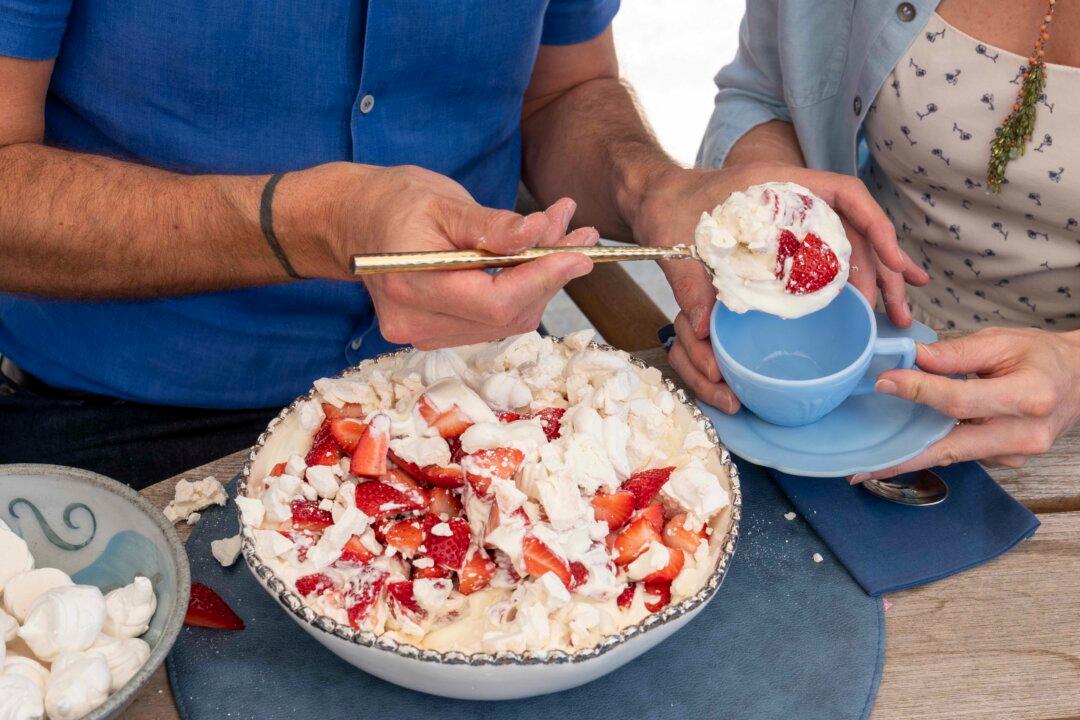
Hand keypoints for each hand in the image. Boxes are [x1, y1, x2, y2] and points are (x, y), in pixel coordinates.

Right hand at [290, 163, 597, 348]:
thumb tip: (538, 235)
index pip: (495, 301)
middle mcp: (417, 323)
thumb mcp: (442, 201)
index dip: (543, 279)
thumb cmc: (393, 202)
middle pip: (507, 315)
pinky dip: (521, 289)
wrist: (352, 221)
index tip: (581, 253)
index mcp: (412, 286)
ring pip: (506, 321)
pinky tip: (535, 257)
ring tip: (563, 236)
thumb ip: (490, 225)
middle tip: (581, 234)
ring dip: (542, 281)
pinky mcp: (437, 333)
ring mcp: (425, 334)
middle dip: (550, 275)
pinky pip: (494, 320)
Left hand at [632, 163, 927, 412]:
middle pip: (855, 230)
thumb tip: (702, 331)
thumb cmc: (666, 209)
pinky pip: (827, 261)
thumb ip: (690, 283)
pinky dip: (851, 282)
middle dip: (884, 269)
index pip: (844, 194)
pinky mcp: (786, 245)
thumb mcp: (675, 241)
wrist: (652, 202)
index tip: (890, 258)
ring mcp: (794, 222)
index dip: (873, 225)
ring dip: (876, 280)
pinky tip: (871, 305)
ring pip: (848, 248)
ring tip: (897, 317)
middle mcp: (795, 200)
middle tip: (896, 313)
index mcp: (778, 184)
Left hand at [851, 328, 1079, 480]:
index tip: (884, 383)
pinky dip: (934, 449)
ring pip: (954, 454)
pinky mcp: (1007, 461)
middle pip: (952, 446)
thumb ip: (956, 352)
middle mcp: (1023, 433)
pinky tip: (907, 446)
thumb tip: (912, 358)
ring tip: (869, 463)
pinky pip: (963, 454)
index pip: (960, 399)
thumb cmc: (1040, 357)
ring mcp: (1016, 454)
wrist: (1079, 381)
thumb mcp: (1002, 341)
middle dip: (903, 458)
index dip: (918, 391)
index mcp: (1028, 396)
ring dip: (912, 456)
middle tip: (861, 469)